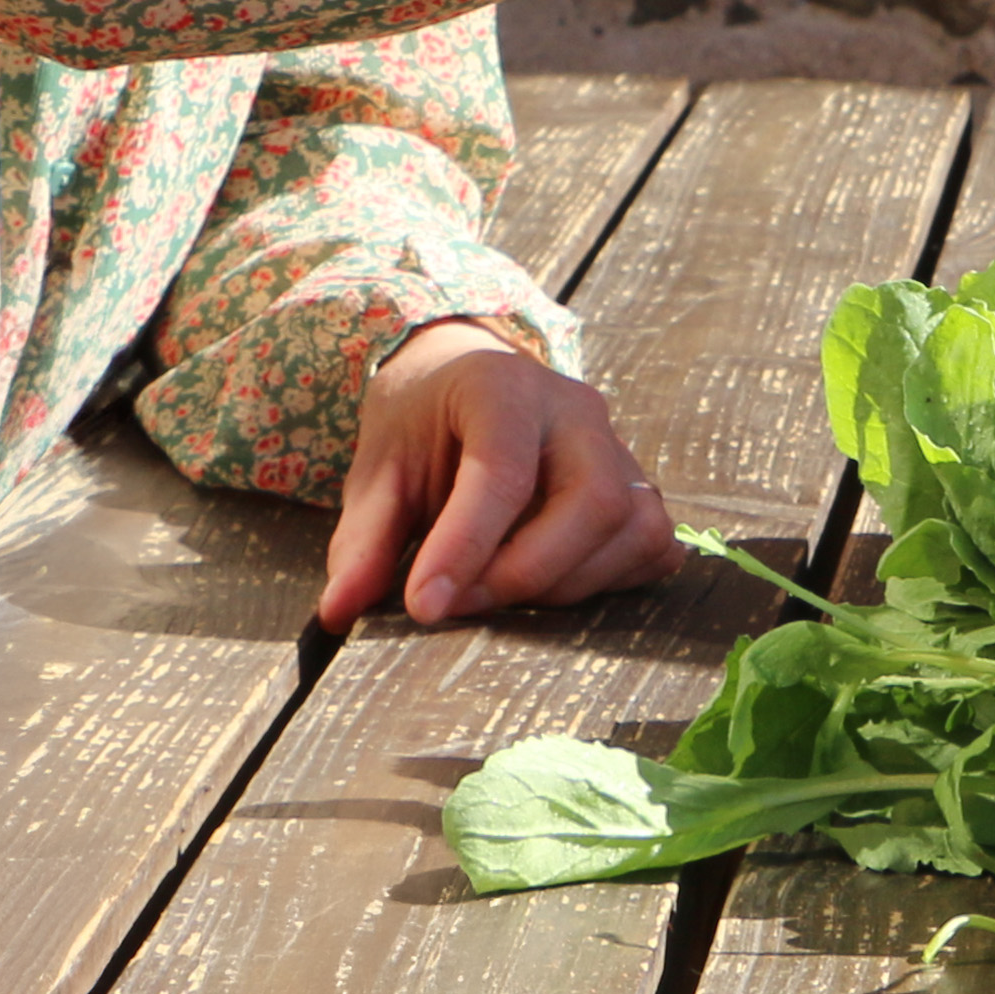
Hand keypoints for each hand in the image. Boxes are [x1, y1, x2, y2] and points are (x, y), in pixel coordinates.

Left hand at [318, 318, 680, 631]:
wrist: (464, 381)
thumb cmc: (421, 426)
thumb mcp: (376, 473)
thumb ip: (362, 541)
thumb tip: (340, 612)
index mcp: (503, 388)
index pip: (502, 471)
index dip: (465, 547)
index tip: (425, 606)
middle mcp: (576, 410)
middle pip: (592, 501)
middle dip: (526, 572)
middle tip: (461, 602)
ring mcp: (620, 446)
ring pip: (633, 528)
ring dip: (567, 583)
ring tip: (499, 591)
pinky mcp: (640, 486)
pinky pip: (654, 545)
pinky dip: (610, 581)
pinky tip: (552, 582)